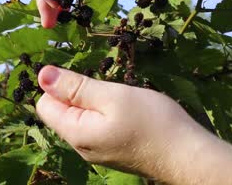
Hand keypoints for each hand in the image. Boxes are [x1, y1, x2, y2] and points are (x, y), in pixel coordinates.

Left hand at [36, 66, 231, 183]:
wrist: (189, 156)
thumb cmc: (152, 122)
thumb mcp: (112, 96)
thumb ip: (75, 87)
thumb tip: (43, 75)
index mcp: (75, 133)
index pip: (44, 105)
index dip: (58, 86)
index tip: (84, 79)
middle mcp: (80, 146)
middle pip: (62, 111)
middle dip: (77, 93)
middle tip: (106, 89)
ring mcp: (96, 151)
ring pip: (81, 117)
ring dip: (93, 102)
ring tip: (118, 100)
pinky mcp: (110, 150)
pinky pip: (95, 126)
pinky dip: (104, 113)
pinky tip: (125, 111)